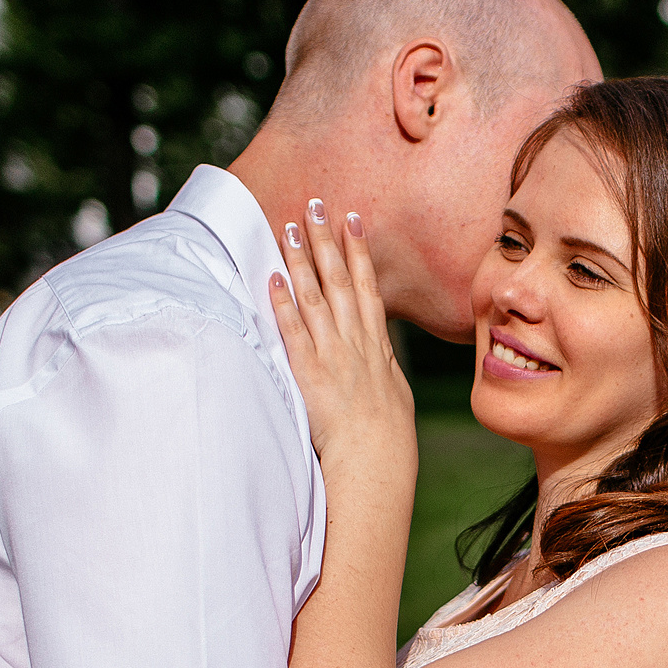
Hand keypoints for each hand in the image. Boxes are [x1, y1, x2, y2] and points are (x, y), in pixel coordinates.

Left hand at [268, 199, 416, 480]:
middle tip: (316, 204)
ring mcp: (333, 356)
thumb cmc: (387, 442)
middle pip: (341, 281)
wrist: (377, 463)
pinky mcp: (310, 374)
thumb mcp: (394, 398)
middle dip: (327, 241)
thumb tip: (380, 359)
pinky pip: (294, 331)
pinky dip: (283, 303)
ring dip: (302, 260)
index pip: (367, 288)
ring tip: (290, 226)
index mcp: (376, 348)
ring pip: (316, 297)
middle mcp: (355, 344)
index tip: (352, 220)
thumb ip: (383, 371)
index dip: (359, 251)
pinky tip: (273, 277)